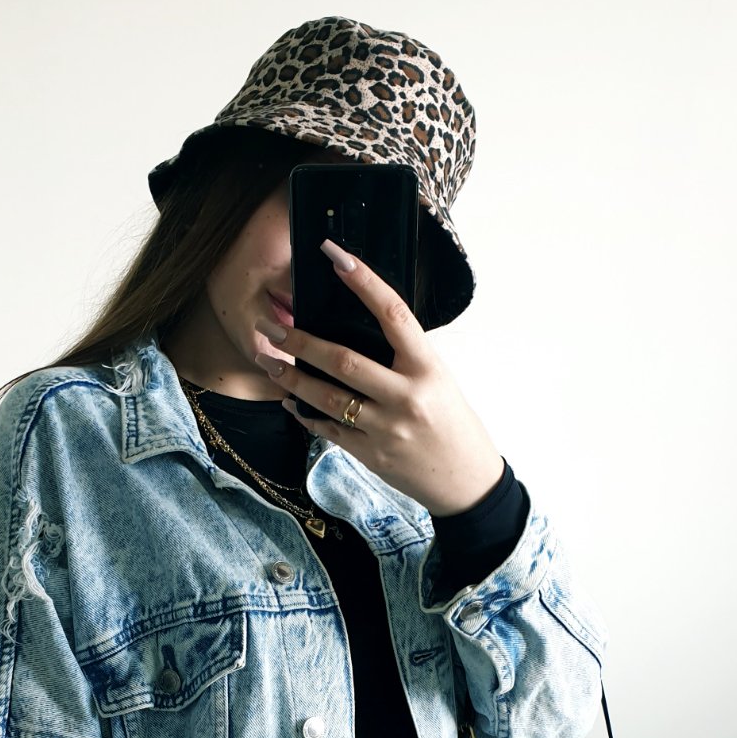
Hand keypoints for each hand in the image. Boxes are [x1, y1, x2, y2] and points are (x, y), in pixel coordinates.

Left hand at [252, 237, 504, 516]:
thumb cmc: (453, 424)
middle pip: (344, 361)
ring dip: (293, 379)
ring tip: (269, 363)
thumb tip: (359, 330)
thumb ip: (404, 358)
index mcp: (428, 368)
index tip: (335, 256)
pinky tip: (291, 402)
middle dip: (301, 341)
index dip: (364, 281)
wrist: (467, 481)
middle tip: (272, 327)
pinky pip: (329, 430)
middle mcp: (406, 396)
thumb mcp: (439, 380)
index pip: (393, 313)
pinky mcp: (371, 455)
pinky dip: (307, 414)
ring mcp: (386, 428)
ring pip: (328, 398)